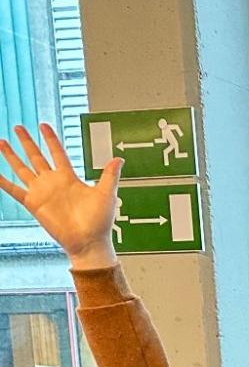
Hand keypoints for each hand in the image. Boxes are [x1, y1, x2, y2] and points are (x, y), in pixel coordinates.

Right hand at [0, 123, 119, 267]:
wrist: (89, 241)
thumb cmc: (100, 222)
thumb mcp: (106, 195)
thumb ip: (109, 176)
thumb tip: (118, 158)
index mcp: (69, 178)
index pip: (57, 153)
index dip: (50, 139)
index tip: (43, 125)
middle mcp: (53, 182)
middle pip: (36, 156)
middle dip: (27, 142)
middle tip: (18, 127)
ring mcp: (41, 192)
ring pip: (22, 168)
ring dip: (11, 155)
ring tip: (1, 141)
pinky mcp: (33, 203)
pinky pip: (14, 190)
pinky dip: (2, 181)